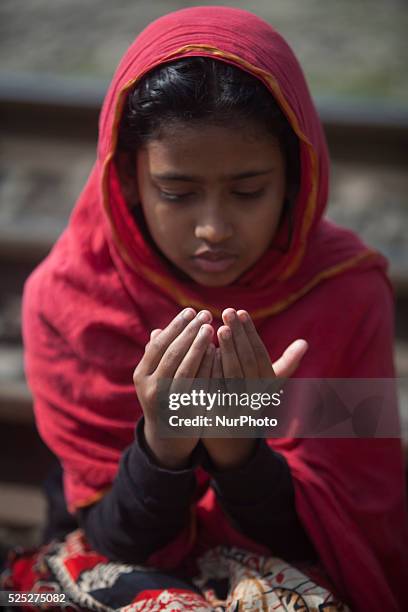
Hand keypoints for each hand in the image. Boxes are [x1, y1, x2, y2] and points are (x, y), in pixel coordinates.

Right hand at [133, 308, 213, 468]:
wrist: (168, 438)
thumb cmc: (163, 398)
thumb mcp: (153, 378)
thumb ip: (156, 356)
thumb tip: (158, 330)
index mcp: (141, 376)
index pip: (159, 345)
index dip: (175, 326)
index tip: (190, 311)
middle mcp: (151, 389)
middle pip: (173, 354)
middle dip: (190, 332)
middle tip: (205, 315)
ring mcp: (169, 402)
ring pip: (186, 369)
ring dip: (200, 347)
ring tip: (212, 328)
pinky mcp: (186, 412)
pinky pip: (200, 385)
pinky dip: (209, 367)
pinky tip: (218, 352)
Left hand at [202, 308, 307, 469]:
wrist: (226, 437)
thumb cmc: (248, 398)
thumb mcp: (268, 385)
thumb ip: (286, 364)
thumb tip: (304, 343)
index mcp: (266, 391)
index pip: (260, 357)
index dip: (251, 334)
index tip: (241, 312)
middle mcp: (254, 403)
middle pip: (246, 365)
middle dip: (237, 336)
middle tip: (226, 312)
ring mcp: (235, 411)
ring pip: (229, 376)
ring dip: (223, 349)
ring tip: (213, 326)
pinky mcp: (214, 415)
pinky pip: (211, 387)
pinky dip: (207, 367)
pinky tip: (201, 348)